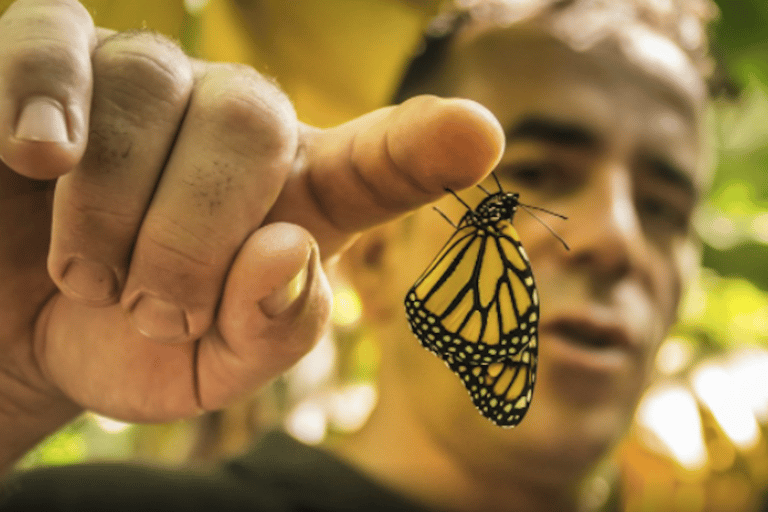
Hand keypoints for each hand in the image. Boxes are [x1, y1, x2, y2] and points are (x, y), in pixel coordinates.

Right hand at [0, 0, 502, 453]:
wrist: (17, 330)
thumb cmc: (123, 343)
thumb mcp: (211, 368)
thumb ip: (269, 330)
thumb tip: (286, 250)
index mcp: (293, 197)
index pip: (374, 162)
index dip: (422, 150)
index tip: (477, 137)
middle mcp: (232, 124)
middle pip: (252, 120)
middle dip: (193, 231)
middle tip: (151, 311)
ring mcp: (146, 83)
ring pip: (153, 87)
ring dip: (113, 206)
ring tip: (87, 279)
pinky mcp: (50, 62)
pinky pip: (54, 39)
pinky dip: (46, 92)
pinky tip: (40, 154)